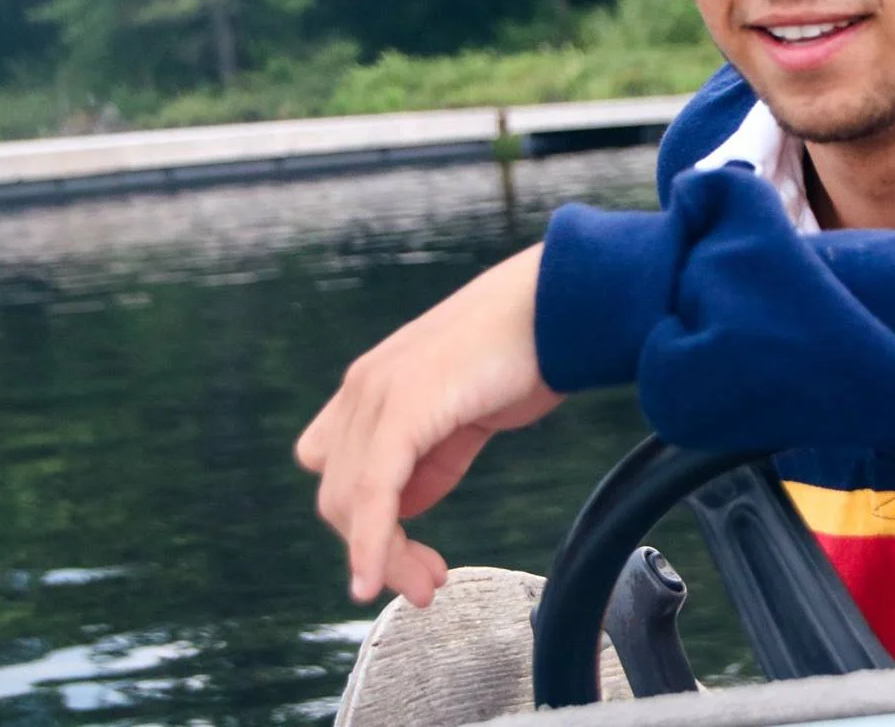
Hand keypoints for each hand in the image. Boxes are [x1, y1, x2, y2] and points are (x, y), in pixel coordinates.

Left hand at [296, 242, 562, 606]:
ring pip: (349, 502)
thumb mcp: (464, 416)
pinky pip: (372, 491)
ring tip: (425, 584)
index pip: (340, 472)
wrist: (556, 308)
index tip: (411, 561)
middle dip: (378, 551)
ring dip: (384, 556)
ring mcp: (376, 394)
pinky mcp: (401, 408)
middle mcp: (362, 388)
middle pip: (338, 496)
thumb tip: (406, 505)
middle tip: (424, 585)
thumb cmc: (523, 352)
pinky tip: (378, 577)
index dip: (364, 523)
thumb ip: (430, 457)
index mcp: (373, 386)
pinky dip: (372, 542)